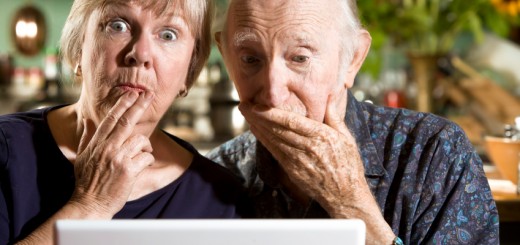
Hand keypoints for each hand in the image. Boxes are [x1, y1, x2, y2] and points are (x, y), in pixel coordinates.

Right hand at [70, 92, 154, 216]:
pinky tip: (144, 165)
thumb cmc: (86, 182)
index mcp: (96, 143)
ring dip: (146, 145)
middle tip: (149, 95)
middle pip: (127, 122)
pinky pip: (146, 157)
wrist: (90, 204)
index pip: (111, 119)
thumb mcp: (81, 157)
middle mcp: (107, 148)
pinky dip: (148, 160)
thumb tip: (88, 121)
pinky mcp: (128, 170)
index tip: (132, 93)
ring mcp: (118, 158)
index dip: (123, 104)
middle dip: (139, 106)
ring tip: (145, 152)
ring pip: (140, 140)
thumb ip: (86, 138)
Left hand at [240, 94, 365, 213]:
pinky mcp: (292, 170)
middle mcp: (307, 148)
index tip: (257, 105)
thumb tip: (329, 97)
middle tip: (243, 105)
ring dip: (257, 126)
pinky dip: (263, 140)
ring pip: (273, 140)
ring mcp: (297, 161)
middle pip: (278, 130)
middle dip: (258, 116)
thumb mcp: (346, 138)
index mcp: (321, 137)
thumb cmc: (348, 165)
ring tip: (246, 114)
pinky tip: (256, 130)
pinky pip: (274, 152)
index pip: (291, 122)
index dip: (271, 113)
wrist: (345, 195)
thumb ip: (334, 117)